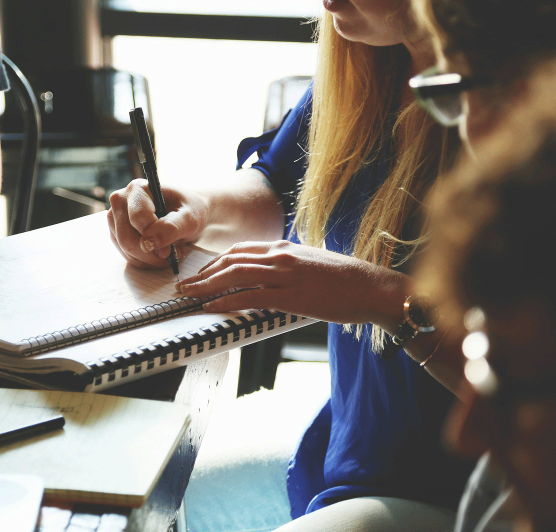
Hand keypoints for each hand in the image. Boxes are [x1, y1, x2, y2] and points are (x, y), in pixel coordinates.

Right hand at [107, 179, 208, 268]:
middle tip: (172, 254)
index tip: (171, 249)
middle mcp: (121, 201)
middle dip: (151, 253)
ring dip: (150, 259)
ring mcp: (116, 218)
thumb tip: (149, 242)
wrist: (187, 213)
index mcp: (138, 189)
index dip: (154, 237)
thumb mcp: (190, 218)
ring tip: (169, 252)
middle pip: (127, 238)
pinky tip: (159, 253)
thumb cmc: (190, 210)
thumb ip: (172, 227)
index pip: (137, 218)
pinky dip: (145, 261)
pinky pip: (127, 256)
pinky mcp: (117, 233)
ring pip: (126, 250)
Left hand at [176, 240, 407, 328]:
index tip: (201, 273)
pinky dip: (226, 302)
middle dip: (203, 274)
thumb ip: (287, 267)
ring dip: (206, 286)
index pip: (240, 250)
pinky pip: (250, 297)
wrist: (371, 287)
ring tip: (189, 296)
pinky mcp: (291, 295)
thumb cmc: (345, 280)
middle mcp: (280, 256)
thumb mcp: (311, 264)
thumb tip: (270, 279)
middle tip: (184, 285)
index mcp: (284, 247)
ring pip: (234, 275)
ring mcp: (285, 274)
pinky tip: (212, 308)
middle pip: (230, 260)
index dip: (215, 262)